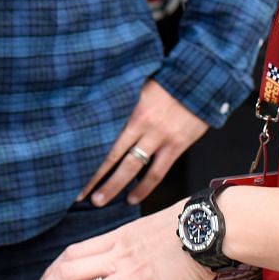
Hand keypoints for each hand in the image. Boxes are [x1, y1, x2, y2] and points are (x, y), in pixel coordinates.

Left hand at [21, 205, 213, 279]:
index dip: (49, 275)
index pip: (70, 257)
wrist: (209, 227)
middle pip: (66, 275)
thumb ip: (124, 244)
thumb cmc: (182, 226)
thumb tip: (111, 257)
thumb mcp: (142, 229)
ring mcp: (132, 278)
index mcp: (114, 240)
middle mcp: (116, 258)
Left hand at [81, 79, 207, 207]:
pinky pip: (158, 172)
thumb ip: (123, 101)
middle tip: (80, 194)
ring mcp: (162, 138)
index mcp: (133, 110)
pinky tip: (133, 197)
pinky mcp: (178, 146)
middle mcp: (145, 127)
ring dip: (117, 187)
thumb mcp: (140, 85)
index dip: (90, 155)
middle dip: (97, 178)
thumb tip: (99, 111)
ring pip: (135, 169)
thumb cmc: (169, 78)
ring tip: (101, 201)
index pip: (106, 139)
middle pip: (115, 157)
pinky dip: (144, 187)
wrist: (203, 79)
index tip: (75, 168)